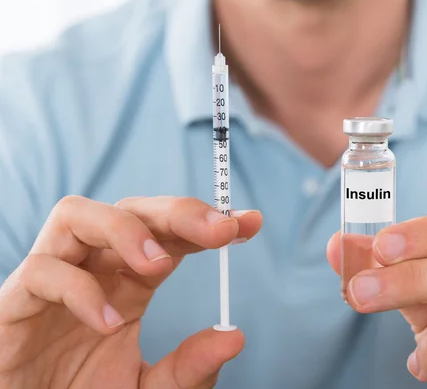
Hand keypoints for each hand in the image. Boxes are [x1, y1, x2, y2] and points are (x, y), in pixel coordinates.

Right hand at [0, 196, 261, 388]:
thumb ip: (188, 369)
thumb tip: (233, 337)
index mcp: (129, 283)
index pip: (169, 235)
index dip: (207, 222)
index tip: (250, 222)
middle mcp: (94, 270)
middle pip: (130, 210)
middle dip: (177, 212)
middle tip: (220, 229)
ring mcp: (53, 281)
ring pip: (77, 214)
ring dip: (124, 229)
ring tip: (159, 265)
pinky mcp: (15, 303)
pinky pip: (42, 272)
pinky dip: (79, 291)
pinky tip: (108, 324)